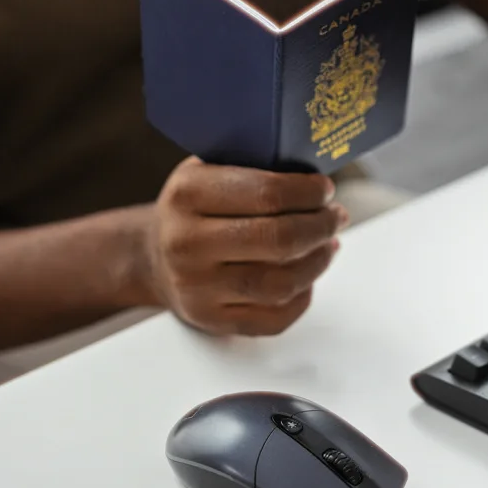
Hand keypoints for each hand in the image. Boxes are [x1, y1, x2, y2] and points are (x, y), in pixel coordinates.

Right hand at [140, 157, 347, 335]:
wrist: (151, 256)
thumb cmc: (194, 209)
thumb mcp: (208, 170)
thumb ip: (255, 166)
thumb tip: (316, 176)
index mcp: (189, 195)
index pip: (267, 193)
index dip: (308, 193)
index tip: (325, 189)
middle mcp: (188, 244)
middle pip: (280, 240)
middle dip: (321, 226)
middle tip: (335, 215)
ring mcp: (198, 289)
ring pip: (282, 283)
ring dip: (318, 261)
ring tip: (328, 243)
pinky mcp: (212, 321)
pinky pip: (275, 318)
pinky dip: (303, 295)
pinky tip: (308, 274)